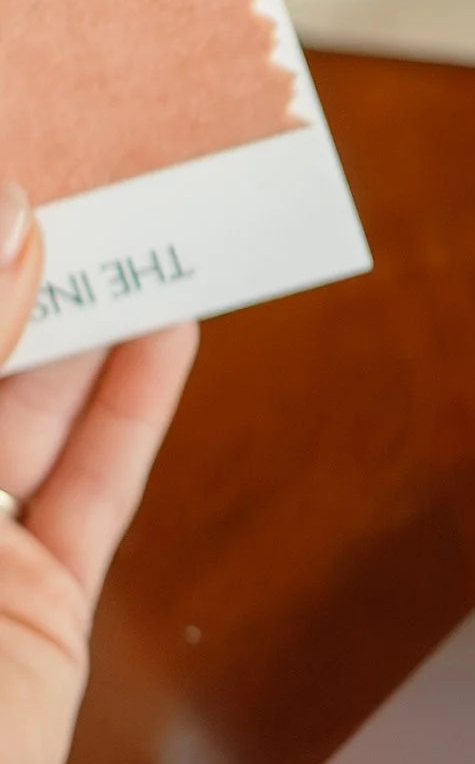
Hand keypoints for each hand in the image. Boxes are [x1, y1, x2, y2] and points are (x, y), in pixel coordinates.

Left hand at [0, 179, 197, 763]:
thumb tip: (13, 226)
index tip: (18, 151)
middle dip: (25, 268)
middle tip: (87, 161)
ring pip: (33, 408)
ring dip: (92, 314)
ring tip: (148, 215)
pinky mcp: (34, 613)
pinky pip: (92, 490)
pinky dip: (134, 406)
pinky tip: (170, 327)